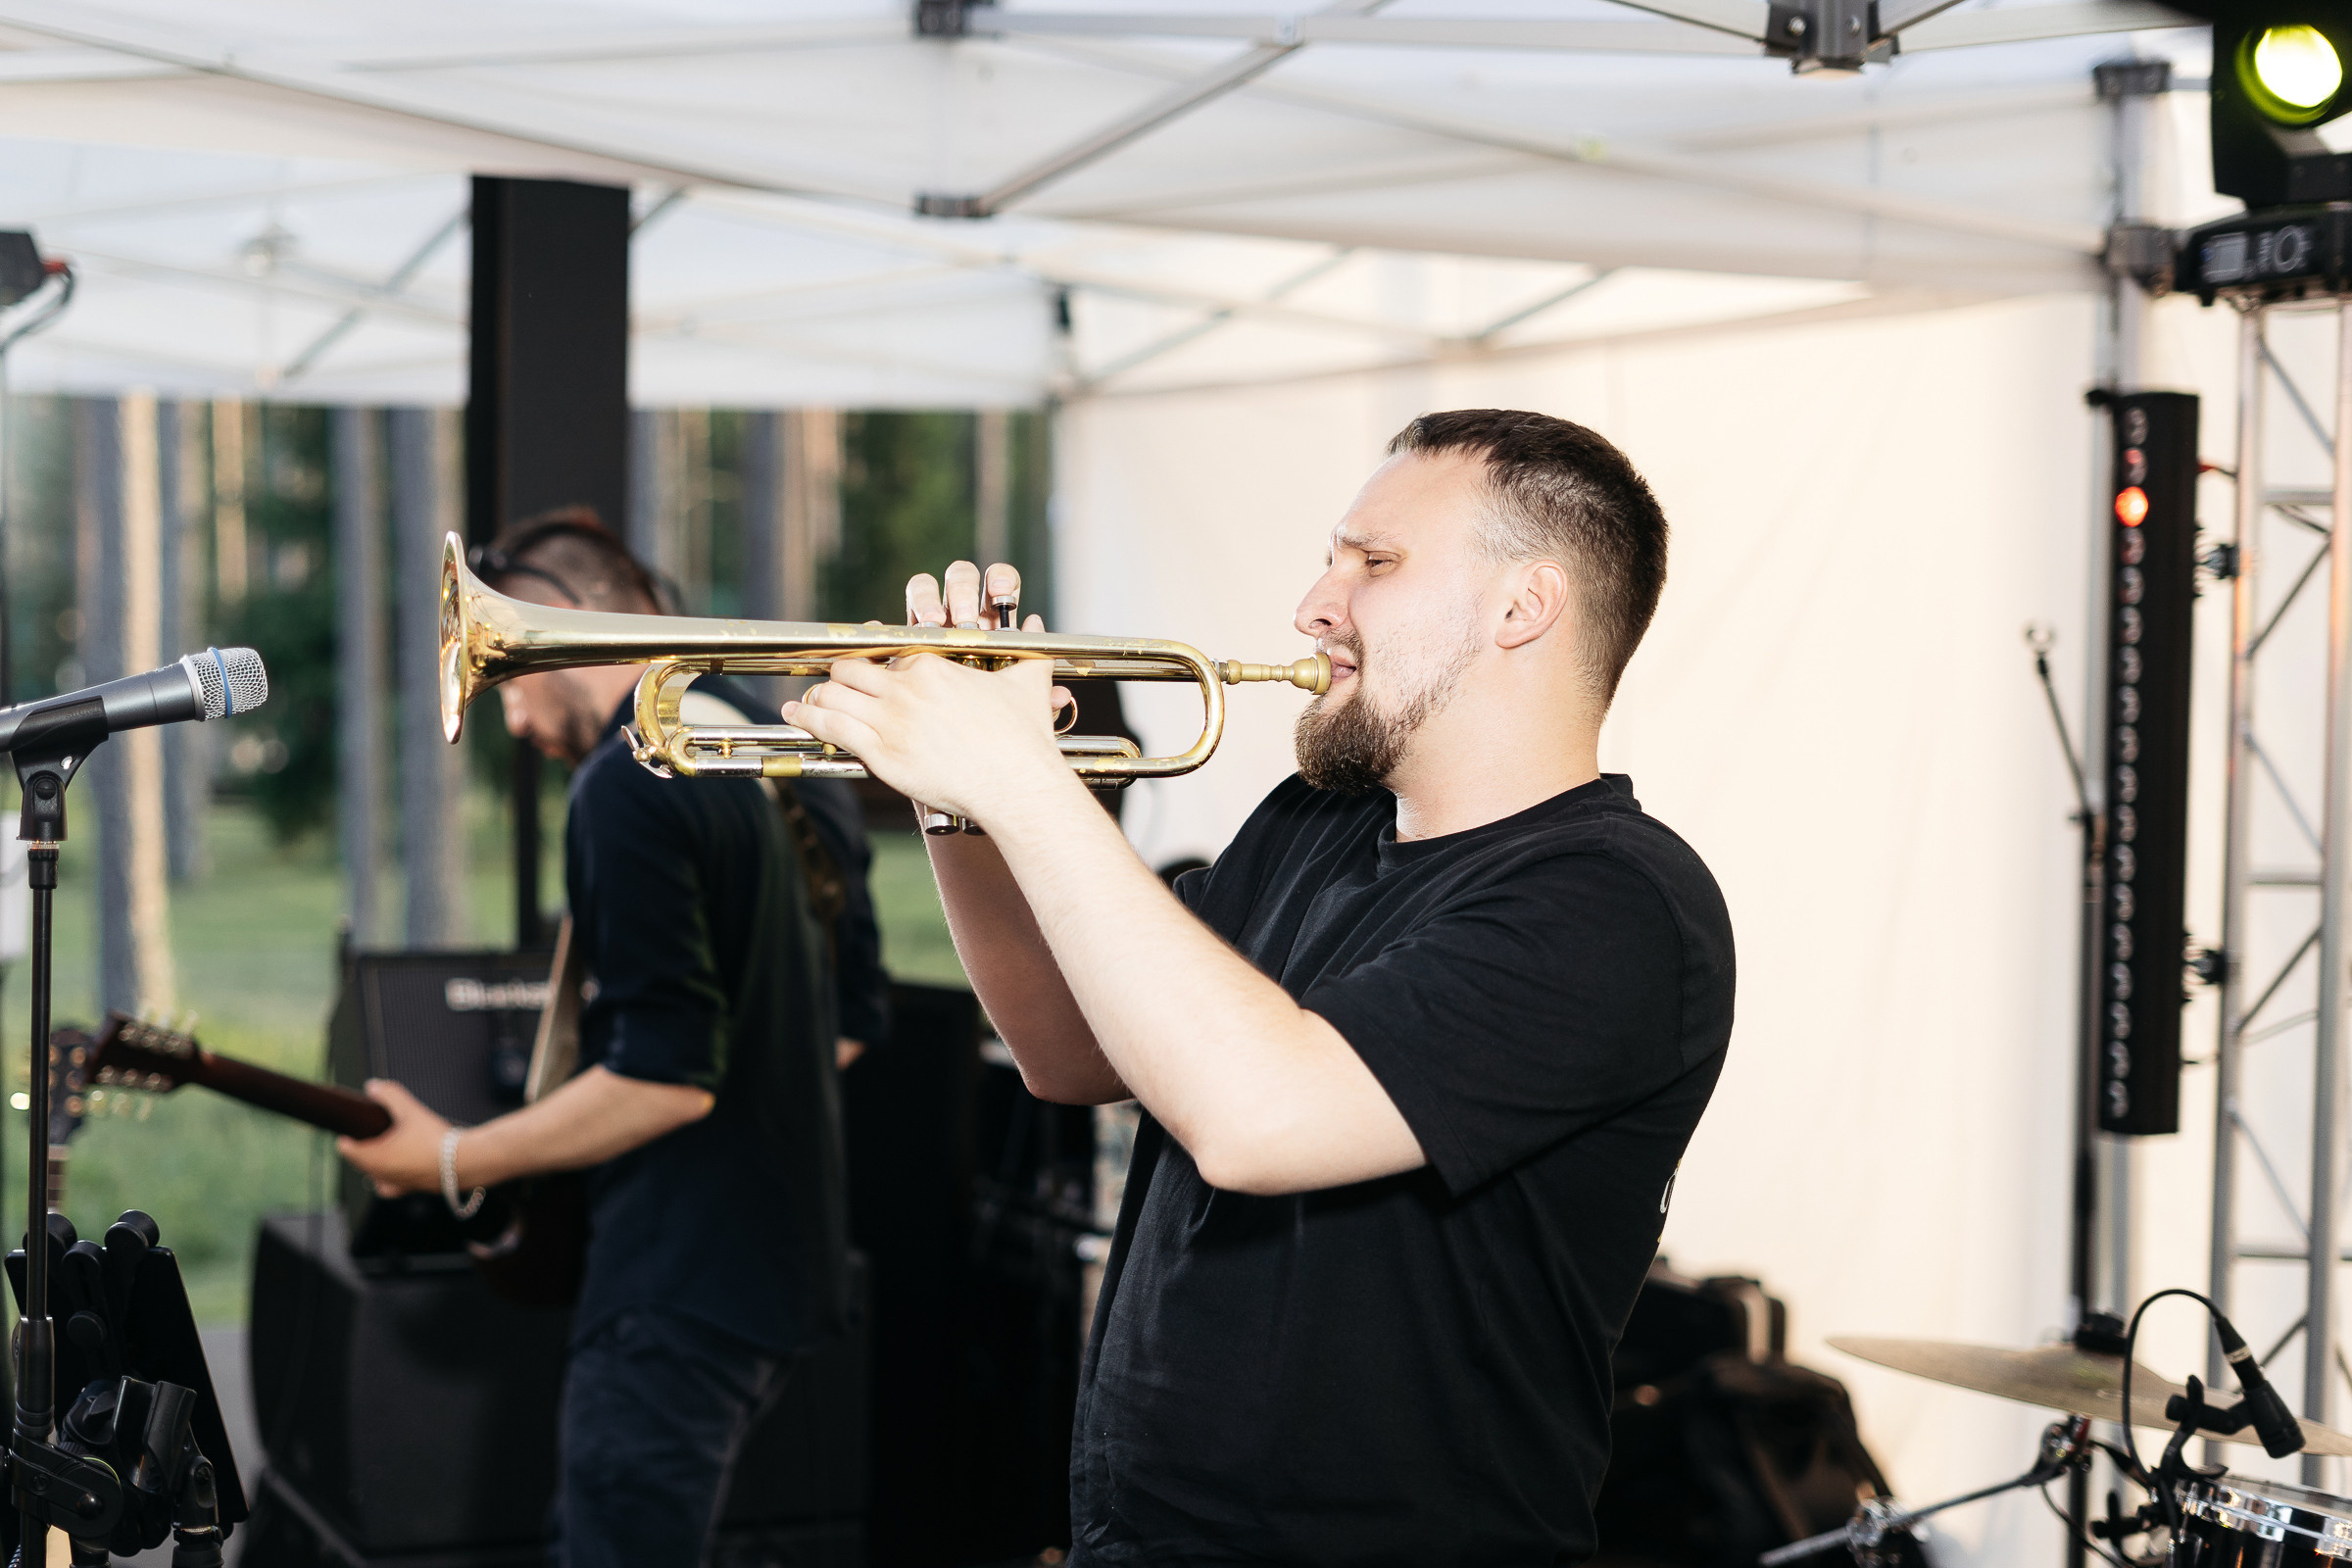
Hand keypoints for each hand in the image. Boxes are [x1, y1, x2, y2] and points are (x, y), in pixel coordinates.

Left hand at [335, 1079, 454, 1198]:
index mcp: (374, 1157)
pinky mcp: (408, 1189)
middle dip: (361, 1146)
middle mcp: (379, 1174)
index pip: (345, 1149)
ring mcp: (393, 1184)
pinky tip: (397, 1165)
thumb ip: (389, 1094)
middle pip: (358, 1161)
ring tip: (386, 1146)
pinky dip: (387, 1176)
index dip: (347, 1135)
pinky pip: (387, 1185)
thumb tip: (373, 1086)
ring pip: (371, 1174)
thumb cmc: (436, 1138)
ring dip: (373, 1161)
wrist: (464, 1161)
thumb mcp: (411, 1110)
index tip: (355, 1125)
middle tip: (373, 1130)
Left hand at [784, 560, 1076, 823]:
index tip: (865, 662)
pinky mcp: (882, 755)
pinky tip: (799, 715)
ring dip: (817, 696)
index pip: (886, 652)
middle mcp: (906, 689)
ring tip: (807, 699)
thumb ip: (1029, 649)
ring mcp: (891, 722)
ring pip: (834, 695)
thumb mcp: (1028, 681)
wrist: (1017, 785)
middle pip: (851, 669)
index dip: (872, 658)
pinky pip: (833, 728)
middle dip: (839, 675)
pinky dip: (811, 719)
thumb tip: (1038, 627)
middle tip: (832, 682)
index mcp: (933, 667)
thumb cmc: (1025, 739)